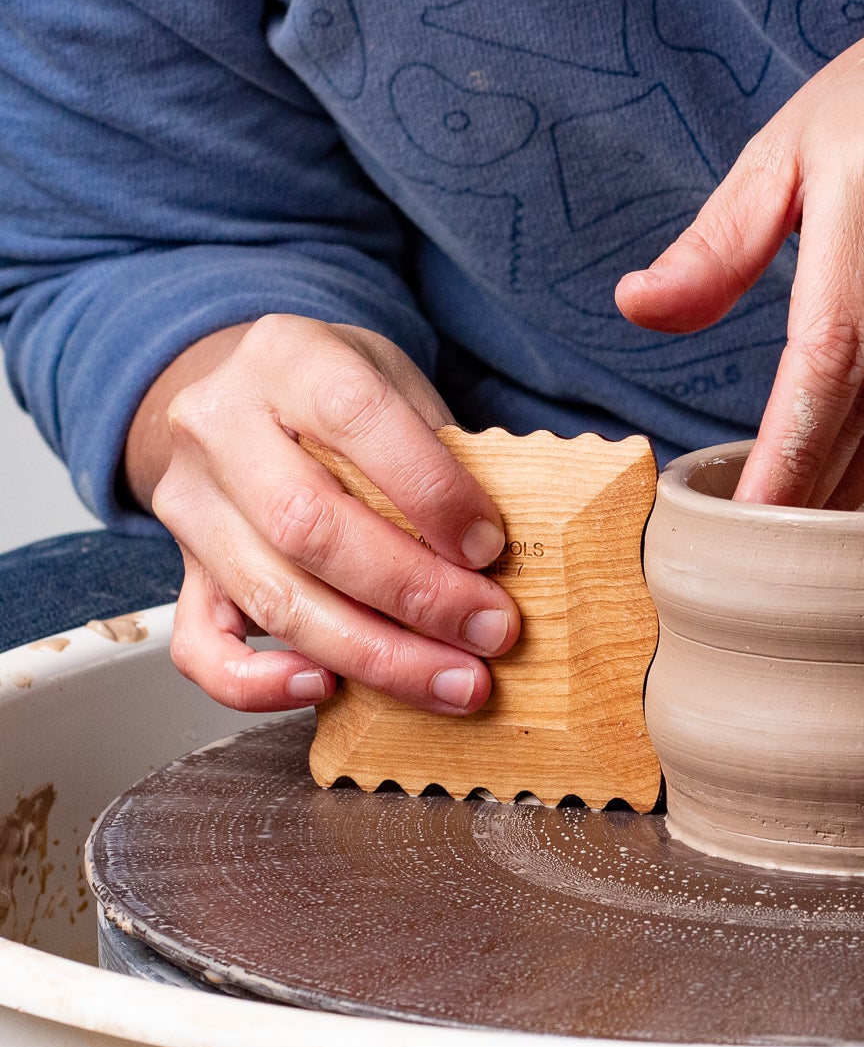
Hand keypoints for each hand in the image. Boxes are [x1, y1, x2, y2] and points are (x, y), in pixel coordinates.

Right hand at [130, 315, 519, 713]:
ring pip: (273, 595)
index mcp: (289, 357)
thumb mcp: (396, 381)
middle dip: (414, 592)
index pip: (357, 417)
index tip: (489, 545)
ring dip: (374, 654)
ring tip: (452, 680)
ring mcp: (191, 502)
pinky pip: (200, 648)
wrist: (244, 390)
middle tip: (490, 629)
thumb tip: (498, 554)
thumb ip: (438, 452)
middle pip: (310, 525)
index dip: (430, 489)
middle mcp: (221, 426)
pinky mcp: (183, 570)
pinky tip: (328, 689)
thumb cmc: (341, 395)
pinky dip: (261, 685)